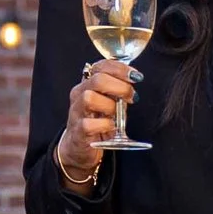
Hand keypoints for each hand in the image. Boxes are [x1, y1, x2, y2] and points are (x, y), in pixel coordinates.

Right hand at [58, 60, 135, 183]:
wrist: (79, 146)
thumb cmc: (97, 122)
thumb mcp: (109, 102)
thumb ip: (119, 91)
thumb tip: (135, 80)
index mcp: (88, 83)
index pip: (101, 66)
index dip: (120, 69)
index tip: (136, 76)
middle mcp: (79, 94)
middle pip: (97, 79)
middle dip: (120, 86)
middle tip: (132, 96)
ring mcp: (77, 112)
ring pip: (90, 98)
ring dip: (110, 106)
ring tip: (117, 115)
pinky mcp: (78, 130)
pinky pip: (90, 124)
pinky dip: (105, 125)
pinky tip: (111, 128)